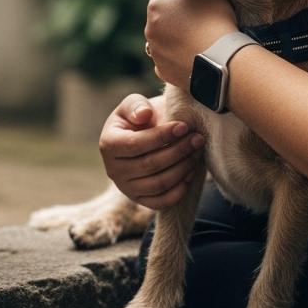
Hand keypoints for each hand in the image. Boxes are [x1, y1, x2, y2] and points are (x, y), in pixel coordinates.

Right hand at [99, 93, 204, 209]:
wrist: (142, 135)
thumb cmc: (139, 118)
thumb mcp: (134, 104)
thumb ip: (136, 105)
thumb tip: (144, 115)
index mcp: (108, 144)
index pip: (136, 144)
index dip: (161, 136)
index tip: (183, 126)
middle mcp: (113, 170)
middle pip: (150, 165)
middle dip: (178, 151)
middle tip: (198, 138)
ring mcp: (126, 188)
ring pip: (158, 184)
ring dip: (183, 168)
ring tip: (198, 151)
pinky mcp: (140, 200)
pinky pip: (161, 202)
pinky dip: (179, 190)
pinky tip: (192, 171)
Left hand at [144, 0, 236, 87]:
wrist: (220, 60)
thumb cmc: (214, 20)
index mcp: (156, 5)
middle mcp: (149, 29)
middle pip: (162, 16)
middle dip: (177, 15)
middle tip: (200, 18)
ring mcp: (155, 52)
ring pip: (164, 39)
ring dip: (176, 36)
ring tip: (198, 38)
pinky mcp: (163, 71)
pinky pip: (168, 59)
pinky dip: (178, 57)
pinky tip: (193, 55)